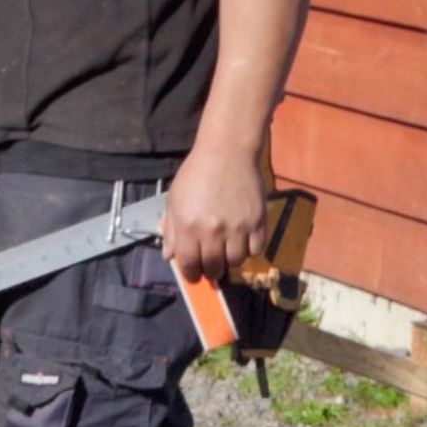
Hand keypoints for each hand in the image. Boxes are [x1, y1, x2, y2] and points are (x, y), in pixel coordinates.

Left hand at [161, 139, 264, 283]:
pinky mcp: (258, 223)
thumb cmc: (195, 175)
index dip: (190, 274)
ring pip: (235, 262)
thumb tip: (169, 256)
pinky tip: (242, 241)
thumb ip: (170, 230)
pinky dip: (249, 250)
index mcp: (187, 226)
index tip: (193, 274)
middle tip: (210, 264)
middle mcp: (212, 231)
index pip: (189, 264)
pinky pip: (255, 250)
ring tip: (226, 250)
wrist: (226, 153)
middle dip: (210, 270)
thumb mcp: (174, 200)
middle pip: (213, 267)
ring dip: (229, 260)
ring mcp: (237, 228)